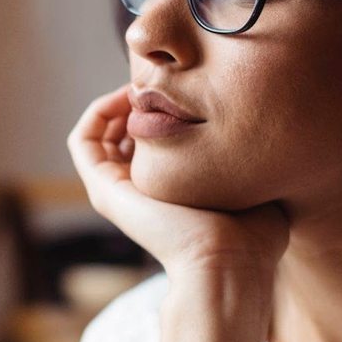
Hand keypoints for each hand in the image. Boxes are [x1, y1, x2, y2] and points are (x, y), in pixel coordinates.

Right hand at [66, 82, 289, 280]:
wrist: (230, 260)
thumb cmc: (252, 233)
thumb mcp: (248, 182)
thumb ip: (242, 158)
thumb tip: (259, 129)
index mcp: (167, 193)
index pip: (149, 143)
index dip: (161, 109)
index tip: (185, 89)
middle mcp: (136, 192)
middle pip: (121, 135)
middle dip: (137, 101)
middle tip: (162, 81)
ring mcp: (116, 192)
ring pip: (98, 135)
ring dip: (115, 102)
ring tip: (143, 85)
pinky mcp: (103, 190)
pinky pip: (82, 140)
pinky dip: (98, 111)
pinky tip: (127, 95)